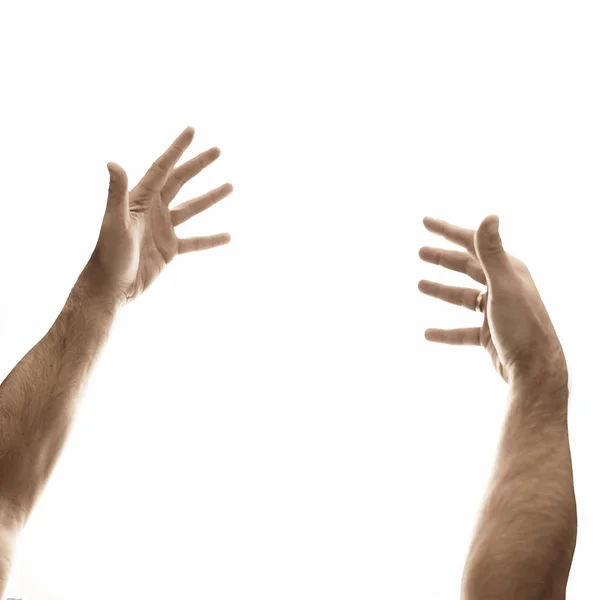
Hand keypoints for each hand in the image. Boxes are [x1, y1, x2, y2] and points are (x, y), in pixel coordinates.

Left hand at [84, 126, 231, 305]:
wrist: (112, 286)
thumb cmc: (109, 254)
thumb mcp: (114, 221)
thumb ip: (117, 193)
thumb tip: (113, 162)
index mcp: (141, 198)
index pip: (163, 168)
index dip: (177, 148)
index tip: (192, 131)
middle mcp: (154, 209)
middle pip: (180, 181)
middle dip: (198, 165)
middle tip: (218, 150)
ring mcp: (163, 229)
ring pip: (192, 209)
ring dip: (210, 198)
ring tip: (230, 186)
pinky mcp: (170, 249)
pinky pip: (196, 242)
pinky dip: (211, 239)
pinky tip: (228, 236)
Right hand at [418, 215, 567, 388]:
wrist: (535, 369)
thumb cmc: (521, 325)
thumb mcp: (502, 285)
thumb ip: (491, 252)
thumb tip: (489, 215)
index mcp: (507, 270)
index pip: (472, 244)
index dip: (447, 231)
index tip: (425, 222)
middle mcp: (503, 287)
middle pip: (466, 268)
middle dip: (442, 259)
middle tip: (420, 252)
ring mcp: (497, 311)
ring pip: (463, 297)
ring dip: (441, 291)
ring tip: (420, 285)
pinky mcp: (491, 334)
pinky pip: (463, 330)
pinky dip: (446, 332)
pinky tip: (427, 334)